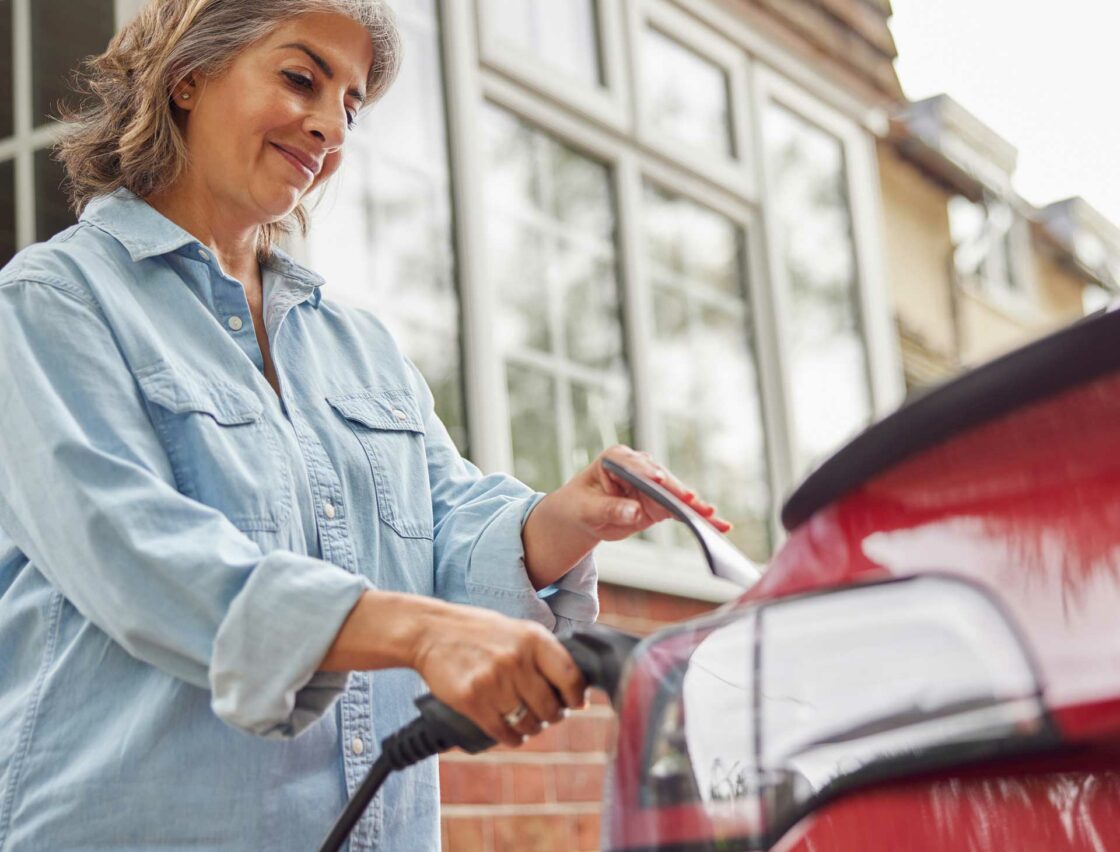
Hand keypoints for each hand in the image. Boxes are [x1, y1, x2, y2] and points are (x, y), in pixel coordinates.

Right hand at [411, 603, 585, 746]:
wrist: (431, 632)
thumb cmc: (479, 632)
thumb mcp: (517, 630)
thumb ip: (542, 653)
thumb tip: (573, 686)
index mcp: (533, 638)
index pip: (570, 676)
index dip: (576, 696)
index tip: (575, 704)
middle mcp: (516, 659)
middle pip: (550, 706)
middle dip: (552, 716)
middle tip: (548, 715)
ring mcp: (493, 681)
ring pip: (527, 723)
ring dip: (532, 728)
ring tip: (529, 723)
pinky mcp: (471, 700)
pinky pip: (502, 732)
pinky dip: (512, 738)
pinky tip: (513, 734)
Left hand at [521, 445, 731, 588]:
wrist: (583, 516)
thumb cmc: (580, 506)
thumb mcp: (588, 510)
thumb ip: (610, 510)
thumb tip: (634, 511)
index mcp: (616, 459)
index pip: (635, 465)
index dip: (646, 472)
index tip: (656, 480)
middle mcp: (640, 466)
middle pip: (662, 479)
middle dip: (677, 492)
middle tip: (692, 503)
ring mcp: (653, 483)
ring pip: (676, 495)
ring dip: (695, 507)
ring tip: (712, 518)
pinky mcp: (661, 502)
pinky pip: (681, 510)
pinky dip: (697, 518)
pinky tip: (718, 524)